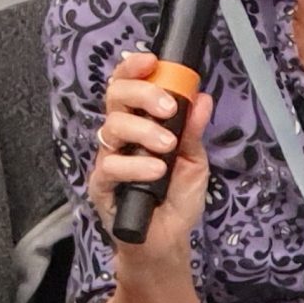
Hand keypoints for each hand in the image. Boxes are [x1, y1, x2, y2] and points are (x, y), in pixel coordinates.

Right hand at [86, 52, 213, 260]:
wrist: (166, 242)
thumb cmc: (177, 199)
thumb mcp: (194, 162)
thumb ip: (193, 132)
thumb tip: (202, 98)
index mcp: (140, 122)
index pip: (128, 85)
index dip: (134, 68)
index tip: (152, 60)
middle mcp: (121, 136)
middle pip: (116, 97)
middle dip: (142, 93)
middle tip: (167, 107)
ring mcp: (109, 158)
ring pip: (112, 127)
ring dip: (143, 131)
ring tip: (168, 147)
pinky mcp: (101, 185)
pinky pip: (110, 165)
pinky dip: (135, 165)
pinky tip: (156, 172)